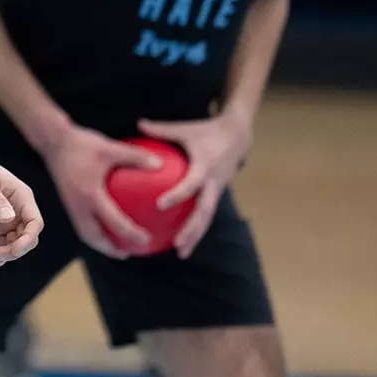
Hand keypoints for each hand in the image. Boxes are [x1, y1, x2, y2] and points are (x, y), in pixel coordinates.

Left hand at [0, 151, 43, 268]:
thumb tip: (9, 219)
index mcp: (22, 197)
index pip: (35, 223)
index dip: (28, 239)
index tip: (14, 251)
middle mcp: (19, 209)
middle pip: (27, 236)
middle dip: (15, 250)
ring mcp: (9, 217)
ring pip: (16, 243)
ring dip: (7, 254)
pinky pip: (4, 243)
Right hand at [38, 117, 162, 258]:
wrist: (53, 141)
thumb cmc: (82, 144)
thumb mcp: (110, 147)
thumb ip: (135, 156)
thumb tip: (160, 165)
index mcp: (90, 194)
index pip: (113, 221)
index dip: (130, 234)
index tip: (147, 240)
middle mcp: (78, 205)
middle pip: (94, 237)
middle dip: (111, 249)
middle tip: (129, 253)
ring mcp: (70, 205)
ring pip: (85, 233)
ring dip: (100, 244)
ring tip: (116, 248)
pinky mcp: (67, 202)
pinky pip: (80, 224)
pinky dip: (93, 232)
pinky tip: (104, 227)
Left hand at [136, 111, 253, 258]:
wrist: (238, 134)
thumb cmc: (207, 130)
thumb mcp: (185, 128)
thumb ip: (162, 129)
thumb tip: (138, 123)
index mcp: (205, 167)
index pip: (190, 185)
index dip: (177, 195)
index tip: (160, 205)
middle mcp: (213, 182)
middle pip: (204, 211)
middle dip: (192, 230)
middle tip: (177, 245)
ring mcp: (217, 190)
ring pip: (207, 217)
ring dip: (196, 235)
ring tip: (181, 253)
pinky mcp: (217, 193)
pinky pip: (207, 213)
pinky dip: (197, 228)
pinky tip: (184, 241)